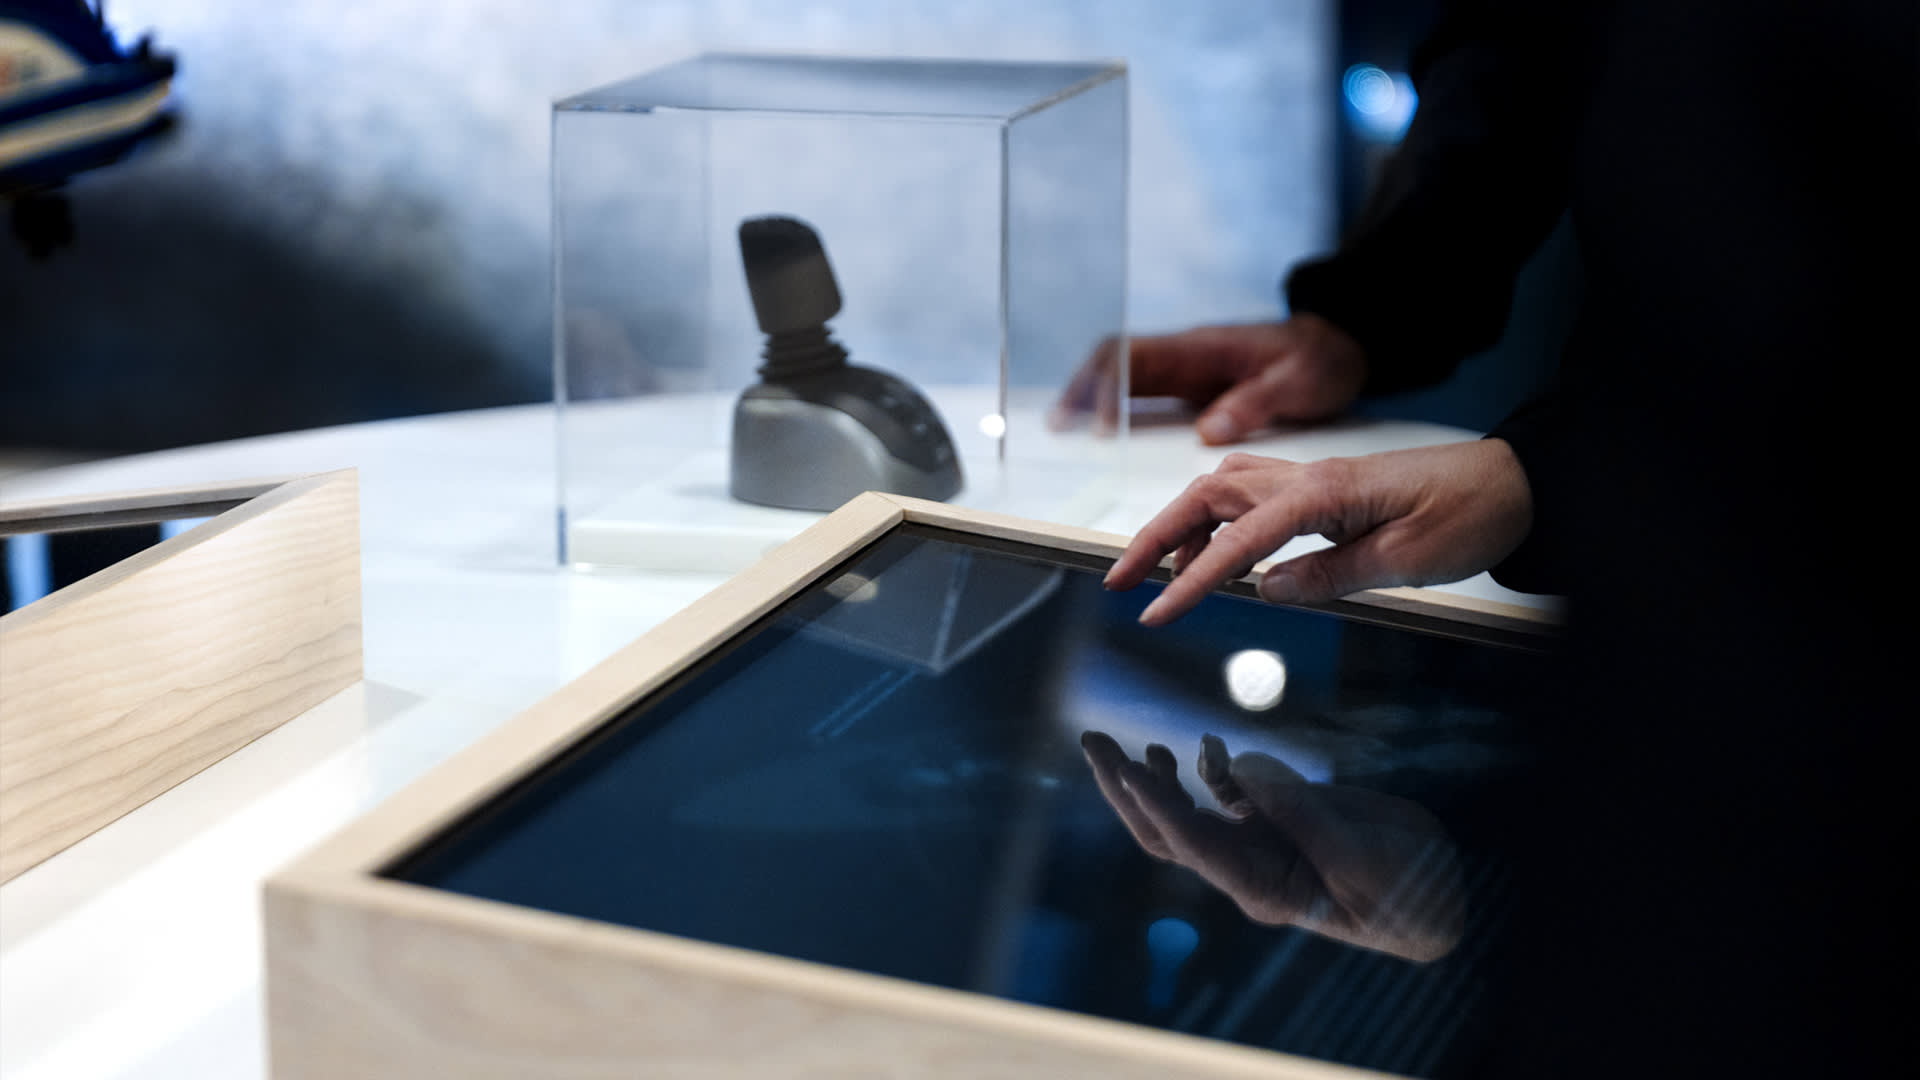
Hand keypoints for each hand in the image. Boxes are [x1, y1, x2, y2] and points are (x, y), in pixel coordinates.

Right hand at [1048, 315, 1368, 443]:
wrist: (1337, 343)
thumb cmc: (1320, 361)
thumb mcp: (1299, 383)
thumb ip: (1255, 404)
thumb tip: (1208, 430)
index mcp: (1204, 348)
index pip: (1138, 358)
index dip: (1111, 391)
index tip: (1103, 431)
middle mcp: (1185, 353)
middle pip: (1115, 359)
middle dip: (1083, 388)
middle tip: (1059, 426)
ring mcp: (1184, 366)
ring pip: (1120, 371)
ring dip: (1089, 395)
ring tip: (1062, 426)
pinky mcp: (1188, 382)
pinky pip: (1139, 386)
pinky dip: (1111, 403)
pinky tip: (1097, 427)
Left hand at [1081, 731, 1463, 962]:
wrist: (1436, 895)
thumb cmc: (1403, 890)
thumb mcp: (1357, 854)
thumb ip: (1299, 810)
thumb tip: (1239, 767)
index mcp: (1258, 886)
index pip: (1191, 845)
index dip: (1159, 805)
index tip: (1131, 769)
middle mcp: (1244, 867)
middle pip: (1163, 831)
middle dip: (1124, 788)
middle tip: (1092, 741)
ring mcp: (1256, 842)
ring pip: (1183, 812)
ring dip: (1149, 777)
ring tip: (1117, 742)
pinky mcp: (1275, 821)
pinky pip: (1225, 793)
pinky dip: (1207, 768)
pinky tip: (1204, 745)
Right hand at [1106, 440, 1532, 625]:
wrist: (1517, 481)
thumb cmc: (1472, 513)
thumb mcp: (1410, 559)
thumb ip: (1333, 574)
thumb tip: (1265, 590)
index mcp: (1325, 493)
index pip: (1239, 538)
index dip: (1192, 580)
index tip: (1156, 616)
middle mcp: (1308, 477)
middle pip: (1206, 495)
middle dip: (1155, 537)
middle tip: (1119, 582)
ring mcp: (1313, 478)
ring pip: (1222, 489)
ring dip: (1181, 528)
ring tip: (1164, 579)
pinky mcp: (1324, 490)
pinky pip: (1252, 496)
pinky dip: (1219, 523)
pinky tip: (1222, 559)